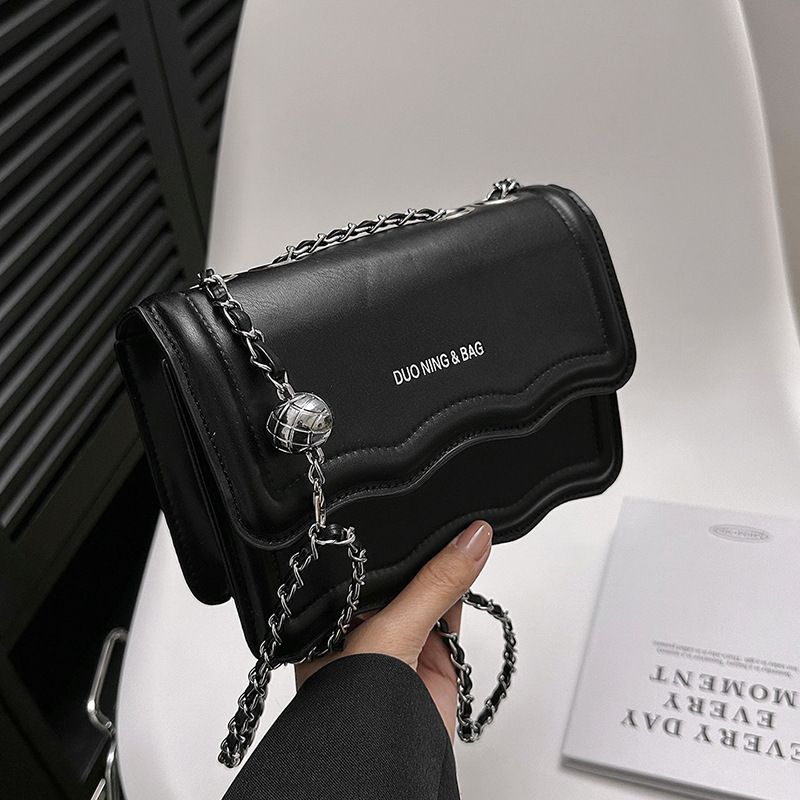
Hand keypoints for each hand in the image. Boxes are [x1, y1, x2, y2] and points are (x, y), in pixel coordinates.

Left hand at [295, 520, 492, 739]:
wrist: (384, 769)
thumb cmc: (351, 709)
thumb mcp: (392, 631)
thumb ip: (436, 585)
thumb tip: (472, 540)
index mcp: (339, 610)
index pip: (372, 560)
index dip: (397, 536)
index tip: (421, 503)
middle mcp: (368, 622)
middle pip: (406, 573)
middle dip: (427, 549)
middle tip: (450, 516)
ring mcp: (403, 640)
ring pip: (433, 589)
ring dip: (449, 567)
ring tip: (464, 533)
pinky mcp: (434, 658)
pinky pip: (453, 614)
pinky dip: (463, 593)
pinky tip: (469, 565)